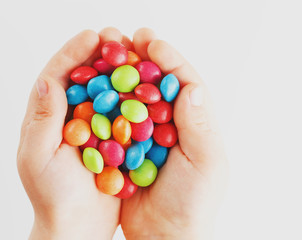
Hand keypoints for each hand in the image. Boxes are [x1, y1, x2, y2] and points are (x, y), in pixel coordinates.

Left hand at [17, 28, 130, 239]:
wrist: (78, 225)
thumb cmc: (53, 195)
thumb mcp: (38, 157)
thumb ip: (42, 119)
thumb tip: (47, 81)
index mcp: (46, 117)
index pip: (57, 75)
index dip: (73, 52)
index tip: (92, 35)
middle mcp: (70, 116)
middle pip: (84, 76)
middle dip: (98, 53)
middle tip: (116, 36)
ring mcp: (92, 125)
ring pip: (105, 89)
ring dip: (118, 70)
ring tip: (133, 51)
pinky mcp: (111, 137)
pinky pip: (122, 110)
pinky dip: (131, 95)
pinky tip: (145, 83)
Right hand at [120, 28, 228, 239]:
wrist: (164, 236)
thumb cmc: (193, 204)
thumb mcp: (206, 164)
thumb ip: (199, 126)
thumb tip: (191, 87)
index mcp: (194, 123)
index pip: (184, 81)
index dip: (168, 58)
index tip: (150, 41)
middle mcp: (170, 123)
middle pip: (156, 83)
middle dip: (142, 58)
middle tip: (126, 37)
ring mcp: (146, 133)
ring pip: (133, 97)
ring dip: (121, 74)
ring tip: (107, 53)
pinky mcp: (126, 146)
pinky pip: (116, 118)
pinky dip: (107, 102)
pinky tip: (94, 88)